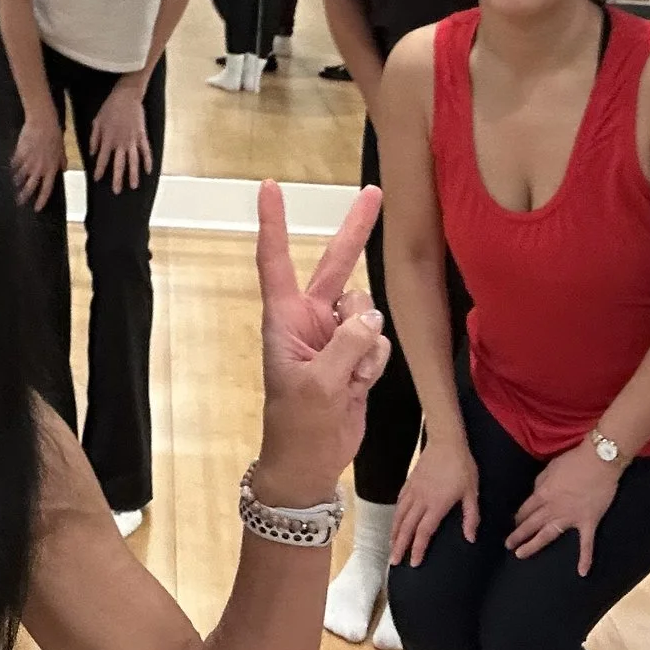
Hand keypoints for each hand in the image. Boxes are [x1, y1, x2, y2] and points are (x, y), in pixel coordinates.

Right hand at [12, 109, 61, 209]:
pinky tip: (9, 167)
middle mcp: (39, 168)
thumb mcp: (61, 149)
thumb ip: (61, 161)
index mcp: (51, 168)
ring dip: (17, 182)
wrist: (42, 122)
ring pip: (20, 177)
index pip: (46, 189)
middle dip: (24, 196)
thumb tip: (63, 169)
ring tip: (13, 184)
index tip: (37, 208)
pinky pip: (14, 164)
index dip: (42, 200)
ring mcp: (28, 162)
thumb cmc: (54, 134)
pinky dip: (12, 166)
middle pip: (30, 187)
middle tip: (20, 202)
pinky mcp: (19, 154)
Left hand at [87, 80, 153, 194]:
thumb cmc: (110, 107)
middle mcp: (120, 143)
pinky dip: (148, 161)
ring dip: (133, 174)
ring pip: (133, 161)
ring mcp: (133, 140)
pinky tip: (148, 171)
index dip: (99, 170)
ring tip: (133, 186)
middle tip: (116, 191)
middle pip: (119, 164)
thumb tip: (92, 153)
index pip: (102, 159)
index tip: (97, 179)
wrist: (126, 96)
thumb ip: (94, 139)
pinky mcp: (142, 135)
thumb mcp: (97, 122)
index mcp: (108, 139)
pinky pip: (146, 151)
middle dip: (117, 178)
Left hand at [252, 182, 388, 502]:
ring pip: (368, 311)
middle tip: (375, 192)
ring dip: (367, 342)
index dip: (274, 222)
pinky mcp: (357, 356)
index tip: (269, 186)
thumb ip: (347, 345)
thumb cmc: (297, 425)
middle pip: (337, 266)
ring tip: (349, 377)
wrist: (310, 462)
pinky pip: (379, 341)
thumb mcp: (317, 385)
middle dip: (356, 230)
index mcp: (284, 319)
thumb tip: (371, 316)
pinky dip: (374, 363)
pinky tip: (358, 385)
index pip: (276, 260)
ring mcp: (336, 336)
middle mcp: (310, 319)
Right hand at [390, 437, 479, 567]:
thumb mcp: (472, 492)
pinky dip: (396, 516)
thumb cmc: (462, 467)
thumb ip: (471, 516)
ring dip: (394, 533)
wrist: (446, 442)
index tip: (413, 563)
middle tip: (393, 562)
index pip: (423, 532)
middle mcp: (420, 501)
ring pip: (399, 516)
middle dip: (399, 546)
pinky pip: (399, 503)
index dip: (417, 549)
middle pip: (406, 528)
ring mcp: (412, 491)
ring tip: (391, 546)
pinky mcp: (409, 483)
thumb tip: (470, 539)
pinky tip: (395, 522)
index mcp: (436, 505)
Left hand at [507, 439, 622, 576]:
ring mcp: (570, 517)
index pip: (526, 509)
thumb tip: (536, 493)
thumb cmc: (574, 460)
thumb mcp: (550, 468)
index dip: (518, 517)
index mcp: (543, 493)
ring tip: (520, 555)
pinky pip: (586, 544)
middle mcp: (553, 508)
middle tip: (507, 545)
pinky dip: (585, 558)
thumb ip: (541, 482)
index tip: (513, 524)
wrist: (599, 461)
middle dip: (518, 535)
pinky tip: (582, 572)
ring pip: (547, 535)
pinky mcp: (588, 522)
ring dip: (533, 545)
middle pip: (531, 524)